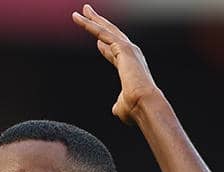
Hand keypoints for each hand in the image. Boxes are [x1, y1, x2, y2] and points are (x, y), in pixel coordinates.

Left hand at [72, 5, 161, 124]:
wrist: (144, 104)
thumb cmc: (136, 109)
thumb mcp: (123, 107)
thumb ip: (119, 105)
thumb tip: (116, 110)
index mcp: (130, 67)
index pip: (115, 53)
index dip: (105, 48)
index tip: (97, 43)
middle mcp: (131, 54)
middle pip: (111, 35)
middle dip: (99, 24)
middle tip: (88, 13)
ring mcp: (128, 49)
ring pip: (106, 30)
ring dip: (92, 19)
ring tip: (81, 10)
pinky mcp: (122, 47)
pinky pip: (101, 32)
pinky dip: (89, 25)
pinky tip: (79, 18)